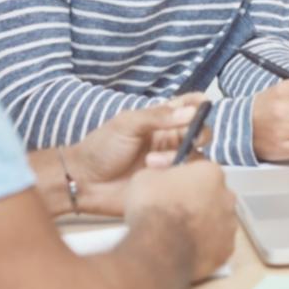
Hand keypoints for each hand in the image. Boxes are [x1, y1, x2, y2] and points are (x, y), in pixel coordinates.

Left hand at [67, 93, 210, 214]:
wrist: (84, 182)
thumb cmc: (101, 148)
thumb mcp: (126, 124)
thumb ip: (157, 117)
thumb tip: (191, 112)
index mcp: (159, 123)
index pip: (186, 108)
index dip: (198, 104)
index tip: (204, 103)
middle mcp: (168, 142)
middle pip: (199, 133)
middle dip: (199, 133)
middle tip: (190, 137)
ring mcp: (169, 165)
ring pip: (195, 158)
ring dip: (179, 157)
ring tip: (151, 163)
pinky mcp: (167, 186)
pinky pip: (186, 181)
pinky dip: (179, 177)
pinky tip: (156, 176)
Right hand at [127, 161, 236, 281]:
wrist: (159, 249)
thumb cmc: (152, 208)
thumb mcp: (144, 177)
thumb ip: (159, 172)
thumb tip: (159, 172)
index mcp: (211, 173)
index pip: (198, 168)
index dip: (178, 175)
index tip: (164, 182)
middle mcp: (227, 197)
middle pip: (210, 194)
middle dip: (193, 199)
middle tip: (171, 208)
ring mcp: (229, 226)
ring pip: (215, 221)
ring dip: (200, 223)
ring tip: (176, 231)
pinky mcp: (225, 251)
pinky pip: (214, 244)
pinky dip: (202, 245)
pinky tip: (184, 248)